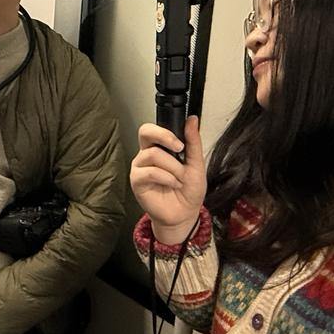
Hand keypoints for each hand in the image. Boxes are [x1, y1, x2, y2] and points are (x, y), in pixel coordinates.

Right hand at [130, 116, 206, 244]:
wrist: (185, 213)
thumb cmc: (189, 190)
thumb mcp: (197, 164)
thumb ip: (193, 141)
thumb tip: (192, 119)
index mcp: (159, 148)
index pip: (153, 129)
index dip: (165, 131)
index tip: (181, 142)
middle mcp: (147, 155)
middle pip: (144, 132)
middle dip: (164, 136)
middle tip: (178, 148)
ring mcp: (140, 168)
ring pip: (152, 154)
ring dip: (173, 167)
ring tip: (179, 178)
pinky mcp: (137, 182)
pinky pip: (150, 172)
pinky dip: (166, 177)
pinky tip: (173, 184)